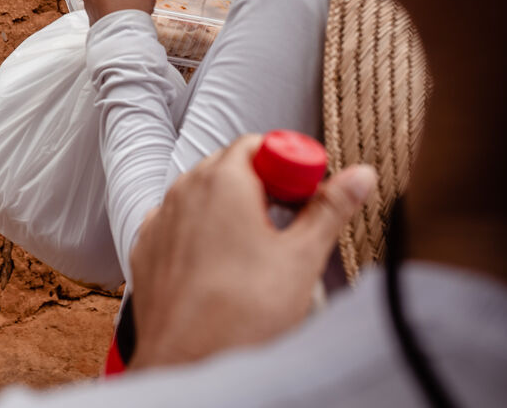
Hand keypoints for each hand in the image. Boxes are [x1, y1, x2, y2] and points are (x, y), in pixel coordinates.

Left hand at [128, 134, 376, 367]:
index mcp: (222, 180)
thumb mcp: (301, 257)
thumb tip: (360, 174)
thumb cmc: (243, 312)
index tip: (307, 196)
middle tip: (291, 222)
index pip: (260, 144)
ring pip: (200, 196)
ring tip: (258, 250)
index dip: (289, 165)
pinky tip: (221, 265)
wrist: (187, 363)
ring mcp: (159, 219)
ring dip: (230, 209)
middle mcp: (183, 191)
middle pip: (228, 166)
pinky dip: (199, 233)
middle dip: (262, 185)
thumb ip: (330, 209)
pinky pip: (177, 225)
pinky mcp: (146, 248)